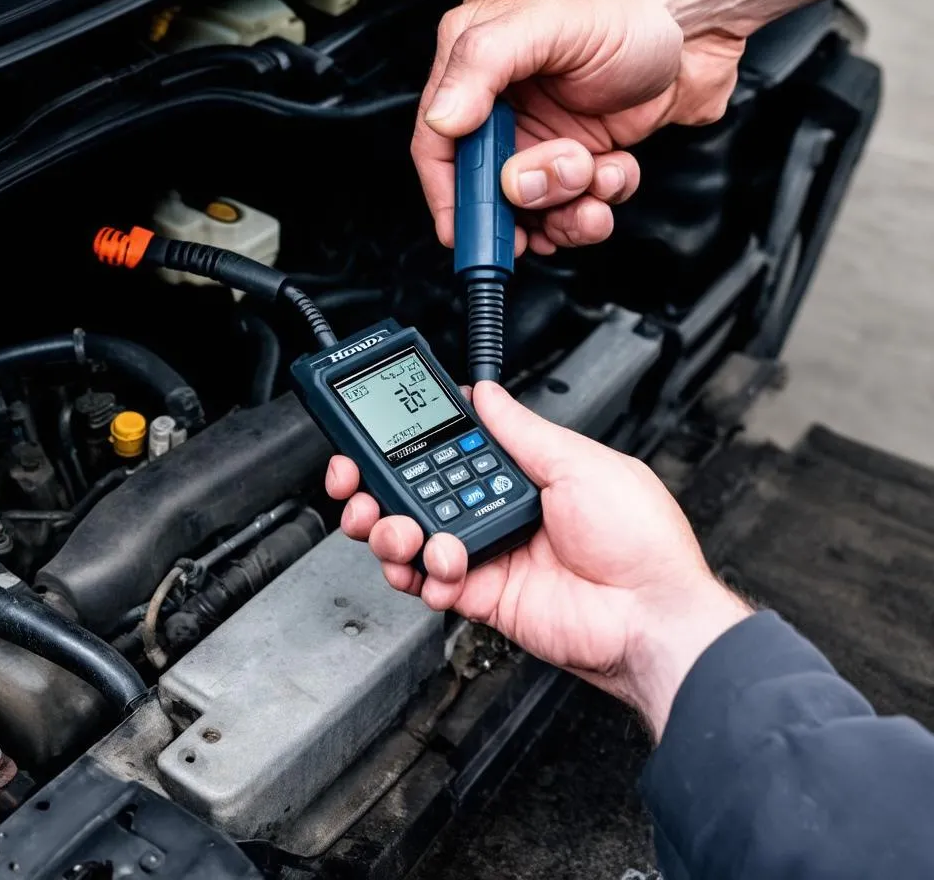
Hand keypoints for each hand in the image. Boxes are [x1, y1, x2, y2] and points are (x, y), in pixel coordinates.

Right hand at [325, 382, 749, 738]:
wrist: (650, 614)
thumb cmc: (638, 539)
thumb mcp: (578, 463)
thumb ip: (522, 431)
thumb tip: (488, 393)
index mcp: (522, 473)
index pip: (450, 449)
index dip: (410, 442)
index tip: (378, 433)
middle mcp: (498, 511)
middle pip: (417, 494)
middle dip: (377, 487)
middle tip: (356, 484)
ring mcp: (488, 554)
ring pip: (413, 538)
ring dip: (392, 531)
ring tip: (402, 531)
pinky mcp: (483, 596)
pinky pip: (431, 584)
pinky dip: (420, 576)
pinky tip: (436, 566)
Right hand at [412, 0, 745, 255]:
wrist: (706, 16)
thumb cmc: (631, 0)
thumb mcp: (545, 20)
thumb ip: (481, 66)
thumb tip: (441, 120)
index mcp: (477, 58)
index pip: (439, 139)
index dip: (447, 191)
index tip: (460, 233)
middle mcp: (507, 98)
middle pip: (489, 182)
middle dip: (524, 197)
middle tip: (560, 183)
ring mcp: (548, 129)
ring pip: (535, 202)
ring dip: (565, 207)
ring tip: (595, 176)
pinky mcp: (587, 150)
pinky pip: (578, 202)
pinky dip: (597, 201)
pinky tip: (616, 169)